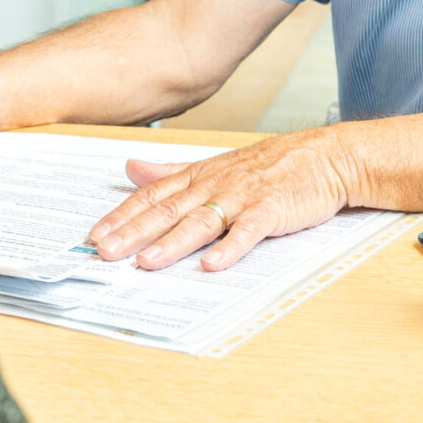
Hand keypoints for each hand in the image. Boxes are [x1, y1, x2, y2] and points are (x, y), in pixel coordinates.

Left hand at [86, 126, 358, 271]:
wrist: (328, 157)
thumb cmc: (273, 164)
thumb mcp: (216, 162)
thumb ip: (171, 169)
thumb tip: (130, 168)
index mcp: (200, 175)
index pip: (152, 195)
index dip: (122, 215)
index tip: (95, 235)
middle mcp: (216, 184)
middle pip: (168, 210)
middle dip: (133, 232)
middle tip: (104, 253)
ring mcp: (243, 197)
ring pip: (200, 221)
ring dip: (171, 243)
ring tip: (146, 262)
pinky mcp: (271, 210)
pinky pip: (248, 231)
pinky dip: (230, 248)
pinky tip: (212, 264)